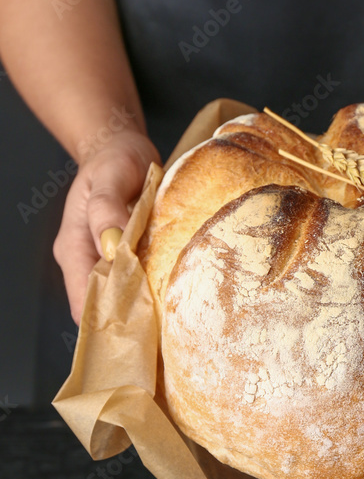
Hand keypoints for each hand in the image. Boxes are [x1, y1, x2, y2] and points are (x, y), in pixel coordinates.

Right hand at [53, 130, 160, 324]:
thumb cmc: (115, 159)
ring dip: (146, 310)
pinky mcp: (127, 260)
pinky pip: (138, 286)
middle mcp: (86, 262)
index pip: (84, 300)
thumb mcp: (111, 175)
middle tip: (165, 329)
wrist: (123, 149)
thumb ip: (107, 208)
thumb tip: (112, 246)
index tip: (141, 325)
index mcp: (73, 248)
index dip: (109, 318)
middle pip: (103, 308)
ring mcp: (106, 263)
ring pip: (122, 301)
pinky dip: (154, 294)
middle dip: (131, 321)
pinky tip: (176, 298)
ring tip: (174, 318)